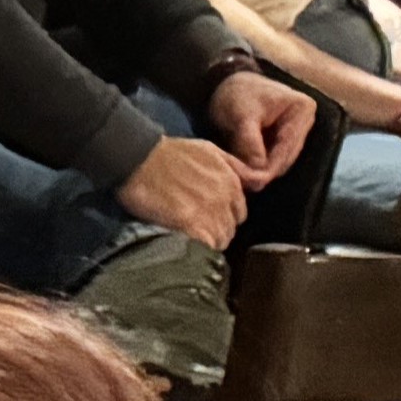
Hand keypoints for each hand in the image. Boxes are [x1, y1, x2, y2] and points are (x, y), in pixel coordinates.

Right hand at [118, 132, 251, 247]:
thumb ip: (236, 168)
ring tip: (191, 243)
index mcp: (232, 183)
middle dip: (217, 234)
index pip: (239, 215)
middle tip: (198, 235)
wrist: (142, 158)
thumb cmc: (173, 152)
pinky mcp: (188, 223)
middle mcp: (224, 199)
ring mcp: (207, 212)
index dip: (226, 220)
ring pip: (218, 240)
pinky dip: (197, 249)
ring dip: (206, 244)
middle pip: (229, 230)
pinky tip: (186, 246)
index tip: (211, 223)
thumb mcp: (212, 151)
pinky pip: (203, 245)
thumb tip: (258, 182)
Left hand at [208, 68, 317, 184]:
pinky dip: (258, 167)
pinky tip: (242, 173)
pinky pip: (272, 159)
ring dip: (259, 173)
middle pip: (285, 159)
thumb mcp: (242, 118)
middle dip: (263, 174)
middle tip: (238, 185)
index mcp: (302, 110)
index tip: (248, 183)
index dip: (267, 170)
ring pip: (279, 162)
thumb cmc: (236, 94)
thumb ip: (250, 145)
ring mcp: (296, 132)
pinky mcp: (283, 139)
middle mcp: (305, 122)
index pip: (286, 149)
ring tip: (237, 180)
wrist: (228, 84)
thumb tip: (258, 174)